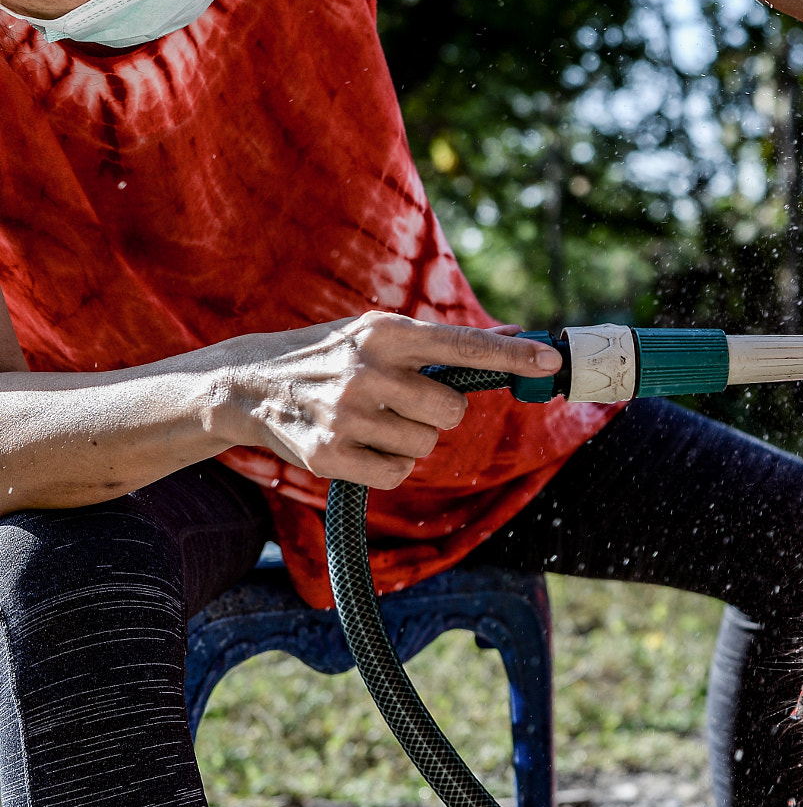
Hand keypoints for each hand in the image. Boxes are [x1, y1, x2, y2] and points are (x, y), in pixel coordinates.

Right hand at [220, 313, 560, 489]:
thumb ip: (438, 342)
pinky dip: (388, 465)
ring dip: (408, 439)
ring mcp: (346, 415)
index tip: (550, 363)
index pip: (461, 346)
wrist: (248, 385)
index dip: (510, 358)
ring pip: (425, 445)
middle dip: (436, 413)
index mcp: (385, 333)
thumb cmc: (329, 356)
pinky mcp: (330, 455)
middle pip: (451, 412)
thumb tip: (514, 340)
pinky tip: (360, 444)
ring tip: (370, 419)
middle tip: (402, 402)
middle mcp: (367, 371)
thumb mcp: (375, 332)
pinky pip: (398, 473)